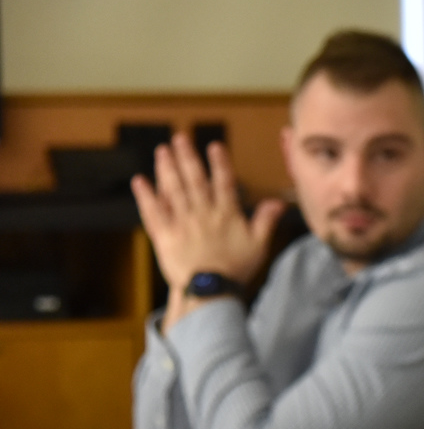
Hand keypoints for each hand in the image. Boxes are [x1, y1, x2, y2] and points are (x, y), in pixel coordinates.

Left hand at [130, 133, 284, 327]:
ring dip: (166, 169)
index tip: (213, 145)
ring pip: (173, 190)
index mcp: (226, 215)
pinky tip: (139, 181)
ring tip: (162, 151)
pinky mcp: (164, 235)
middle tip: (179, 137)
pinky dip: (145, 196)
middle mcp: (202, 213)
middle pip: (194, 180)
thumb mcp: (258, 246)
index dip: (219, 163)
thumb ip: (266, 221)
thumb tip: (279, 202)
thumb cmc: (235, 270)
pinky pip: (153, 212)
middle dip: (187, 157)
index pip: (224, 183)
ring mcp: (182, 223)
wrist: (210, 291)